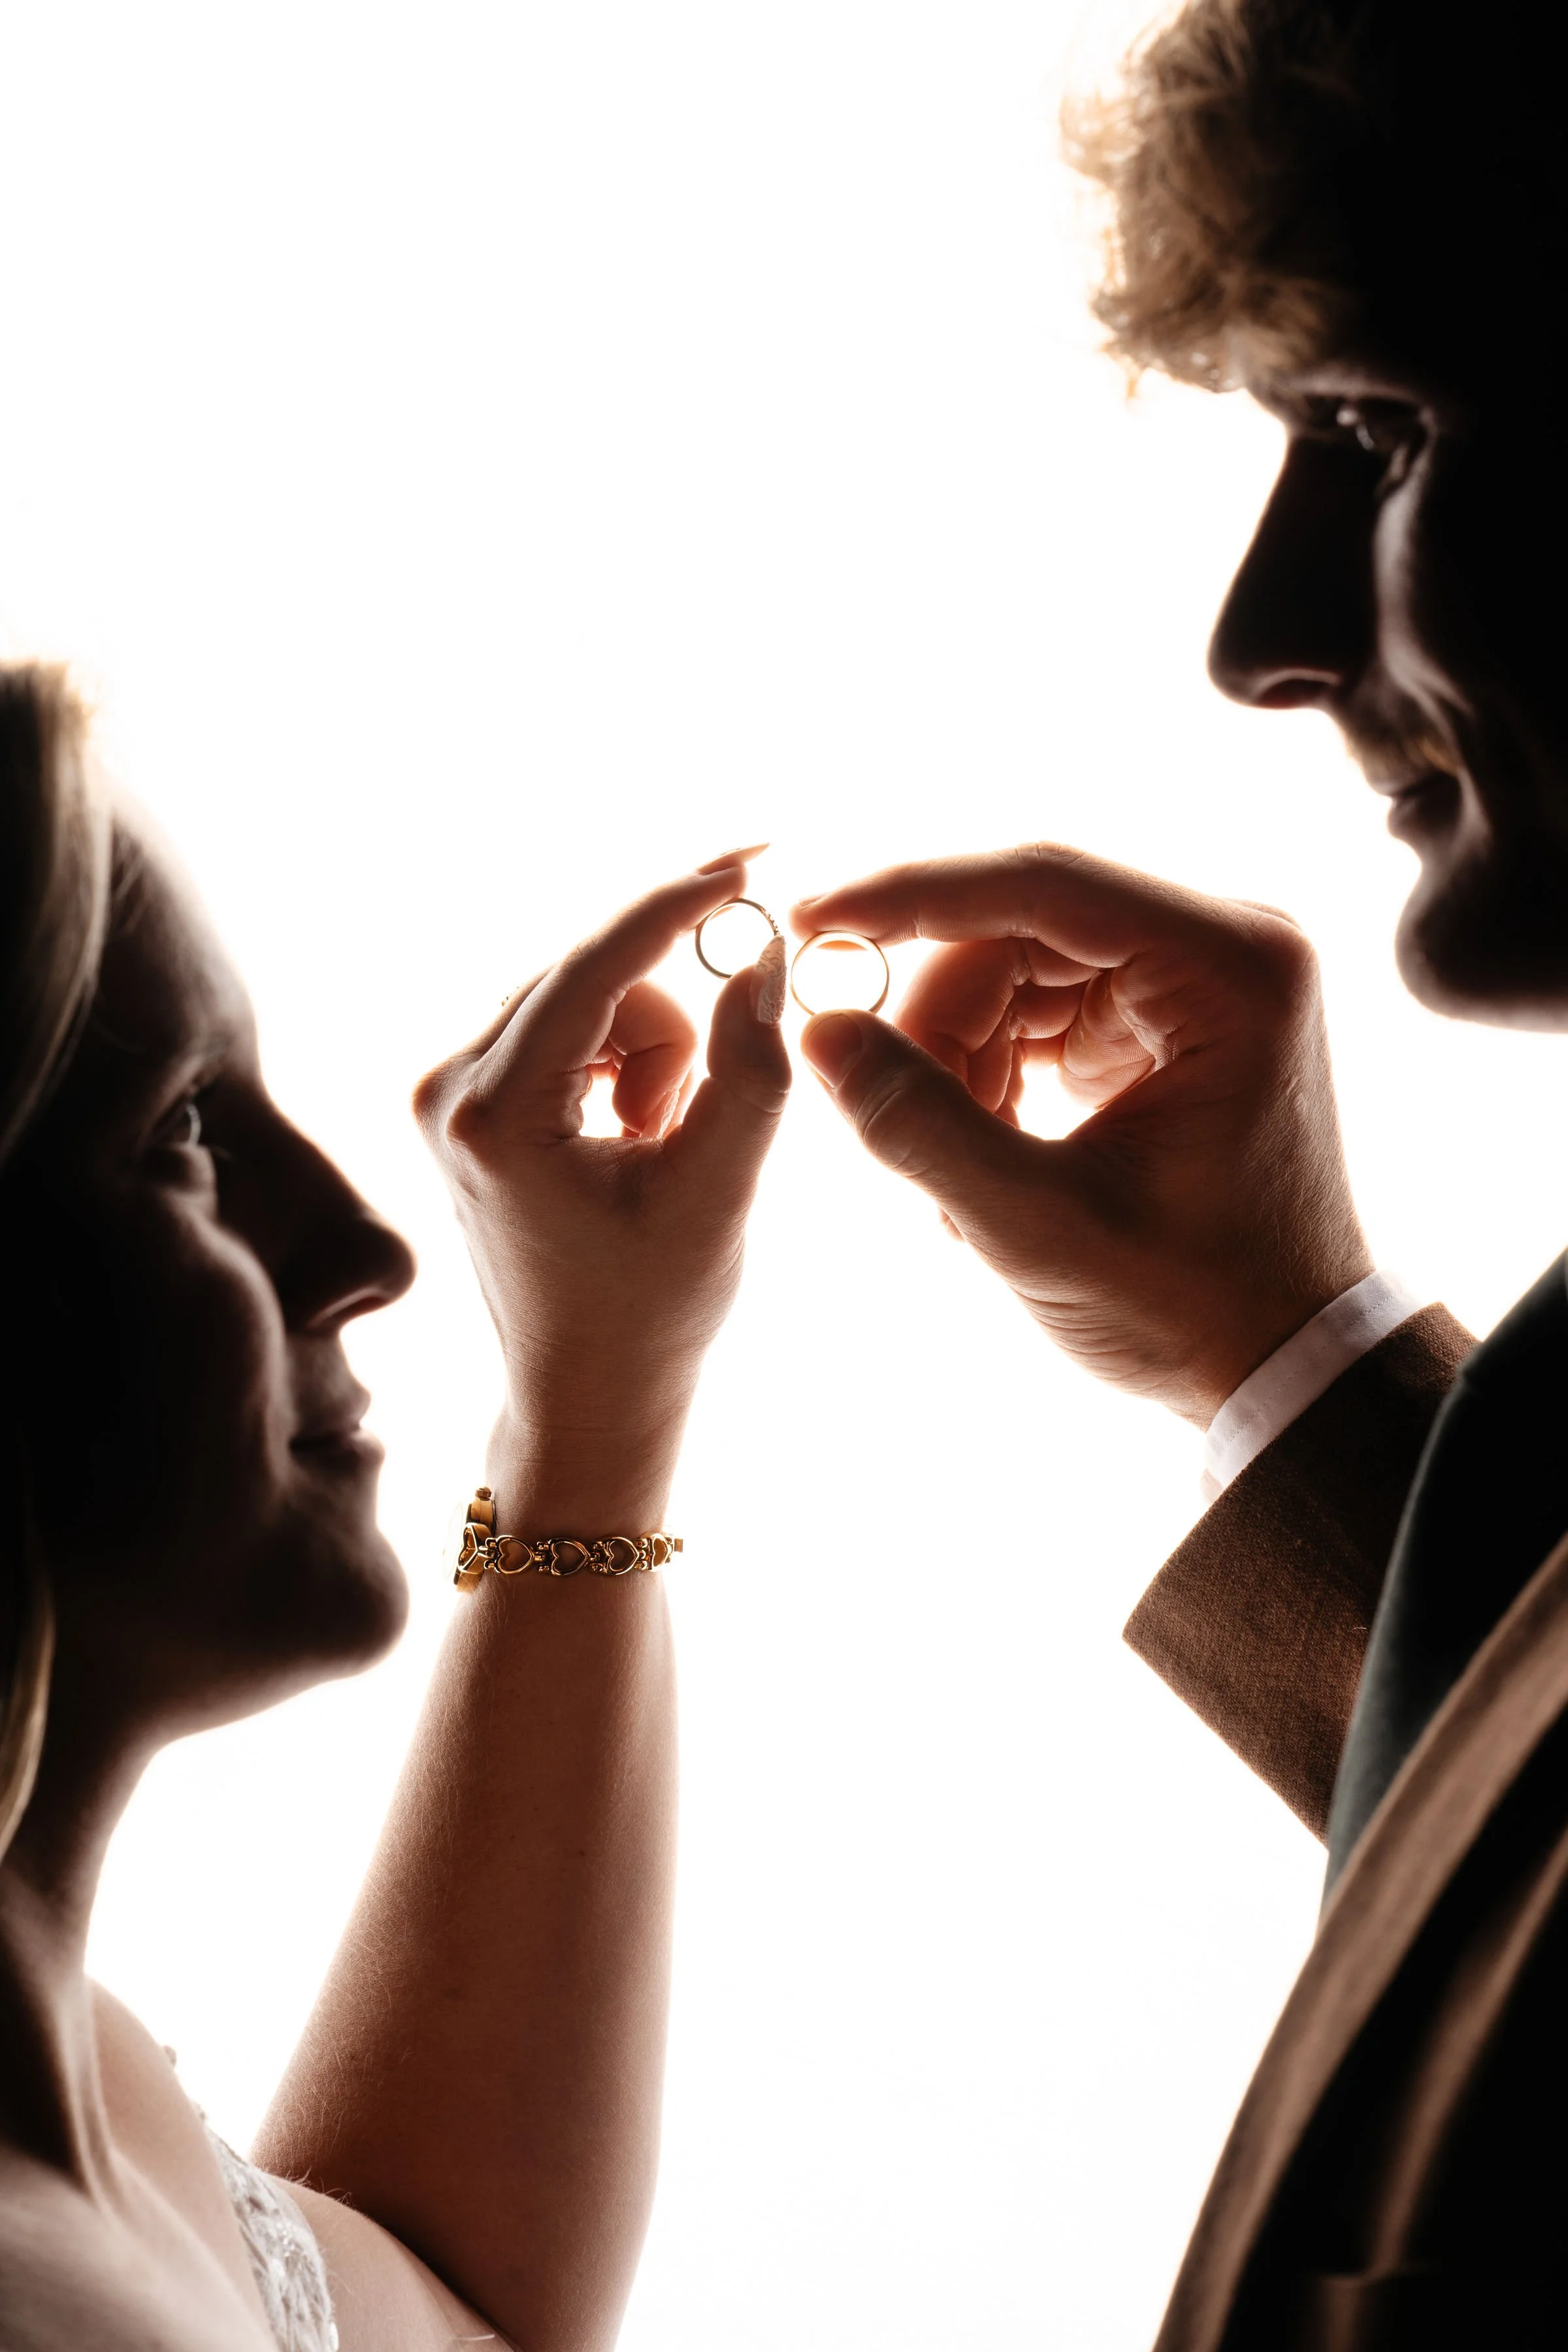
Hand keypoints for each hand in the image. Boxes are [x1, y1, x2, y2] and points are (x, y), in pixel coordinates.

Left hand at [415, 856, 789, 1511]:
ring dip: (652, 1053)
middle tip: (690, 1117)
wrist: (586, 1395)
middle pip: (594, 975)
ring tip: (658, 1145)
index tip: (751, 861)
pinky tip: (633, 1137)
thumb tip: (763, 955)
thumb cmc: (650, 1314)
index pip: (595, 965)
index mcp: (495, 1114)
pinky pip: (570, 1024)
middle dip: (670, 1030)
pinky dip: (623, 1064)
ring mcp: (451, 1090)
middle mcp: (450, 1087)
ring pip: (589, 996)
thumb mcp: (717, 1191)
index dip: (678, 904)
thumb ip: (748, 1069)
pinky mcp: (468, 1097)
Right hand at [792, 843, 1371, 1424]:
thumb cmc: (1195, 1309)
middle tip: (891, 1117)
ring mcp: (1193, 984)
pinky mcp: (1164, 1022)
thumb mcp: (1042, 1227)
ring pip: (1014, 972)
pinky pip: (1038, 1011)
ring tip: (956, 1170)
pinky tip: (985, 1150)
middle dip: (940, 1022)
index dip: (912, 896)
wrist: (1283, 1367)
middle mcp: (1223, 949)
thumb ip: (924, 1128)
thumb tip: (816, 1034)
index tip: (812, 919)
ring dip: (958, 1058)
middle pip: (1018, 930)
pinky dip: (990, 1073)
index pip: (1040, 885)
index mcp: (1230, 969)